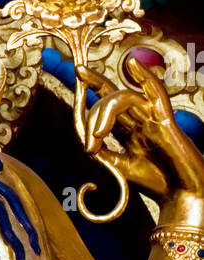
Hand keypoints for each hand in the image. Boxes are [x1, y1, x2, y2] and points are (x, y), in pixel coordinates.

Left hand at [80, 57, 203, 201]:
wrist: (181, 196)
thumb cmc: (157, 183)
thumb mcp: (120, 166)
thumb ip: (104, 152)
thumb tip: (86, 140)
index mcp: (129, 129)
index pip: (108, 101)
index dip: (94, 84)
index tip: (77, 72)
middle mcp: (140, 119)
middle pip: (112, 95)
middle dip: (94, 95)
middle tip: (86, 112)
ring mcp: (153, 118)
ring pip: (124, 97)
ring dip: (105, 112)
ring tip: (99, 135)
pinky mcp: (166, 121)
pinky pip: (156, 94)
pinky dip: (144, 77)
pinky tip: (132, 63)